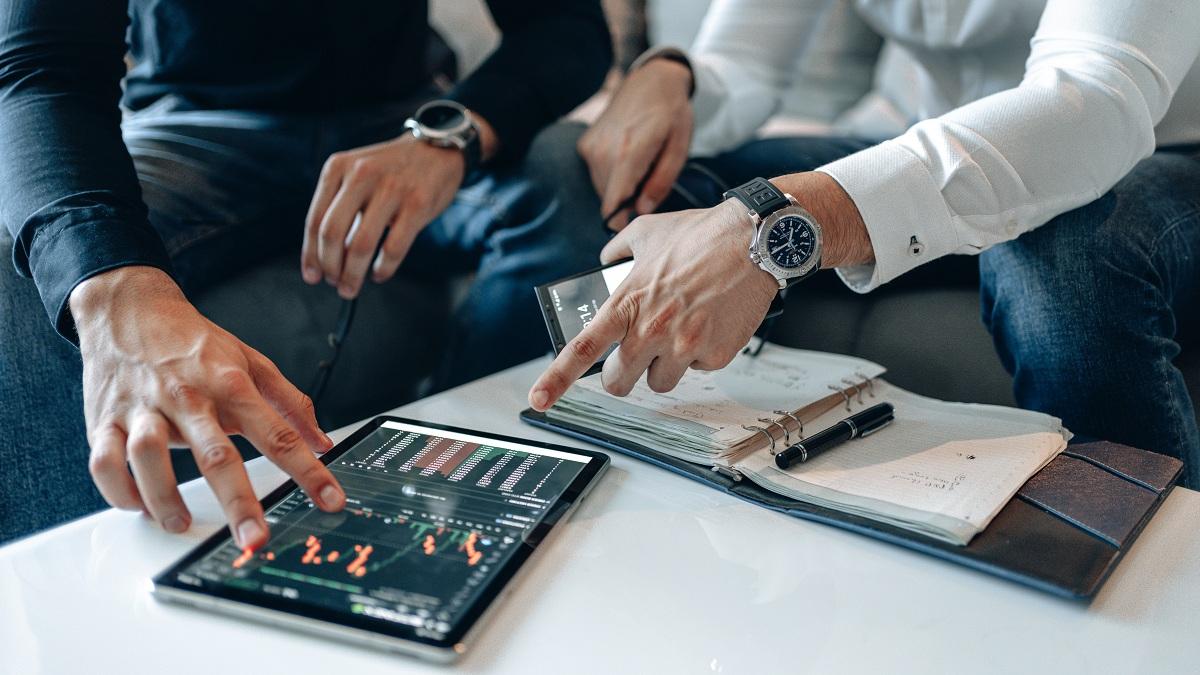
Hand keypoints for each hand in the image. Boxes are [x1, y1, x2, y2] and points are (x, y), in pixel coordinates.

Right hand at [71, 266, 343, 548]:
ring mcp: (144, 408)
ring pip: (149, 456)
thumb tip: (323, 441)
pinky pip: (104, 461)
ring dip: (165, 497)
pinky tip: (138, 505)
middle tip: (255, 538)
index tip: (331, 500)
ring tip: (180, 524)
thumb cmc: (194, 343)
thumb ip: (290, 402)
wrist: (130, 309)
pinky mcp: (105, 419)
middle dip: (239, 502)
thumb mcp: (251, 362)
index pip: (278, 434)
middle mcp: (189, 398)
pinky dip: (118, 489)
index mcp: (231, 385)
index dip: (309, 471)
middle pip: (216, 455)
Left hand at [301, 135, 463, 298]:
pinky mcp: (418, 204)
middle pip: (332, 233)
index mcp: (339, 168)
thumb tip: (325, 258)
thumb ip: (341, 208)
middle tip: (334, 283)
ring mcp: (391, 189)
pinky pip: (393, 248)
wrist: (436, 150)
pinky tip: (379, 274)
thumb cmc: (392, 171)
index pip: (315, 220)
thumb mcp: (358, 176)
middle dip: (329, 267)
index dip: (311, 254)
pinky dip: (383, 269)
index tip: (312, 276)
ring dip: (352, 274)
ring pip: (361, 245)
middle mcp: (362, 175)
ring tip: (351, 287)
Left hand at [527, 172, 873, 409]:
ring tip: (682, 330)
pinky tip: (711, 323)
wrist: (754, 241)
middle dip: (624, 374)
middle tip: (634, 356)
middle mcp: (651, 329)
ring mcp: (684, 346)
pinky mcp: (715, 355)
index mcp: (627, 303)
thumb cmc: (701, 234)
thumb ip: (617, 251)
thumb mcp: (646, 232)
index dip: (556, 380)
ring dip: (665, 365)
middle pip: (619, 382)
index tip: (539, 400)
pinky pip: (698, 370)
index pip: (582, 351)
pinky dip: (701, 354)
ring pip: (660, 382)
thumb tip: (605, 261)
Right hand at [578, 58, 692, 230]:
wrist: (651, 80)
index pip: (613, 203)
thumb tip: (642, 210)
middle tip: (649, 184)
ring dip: (619, 187)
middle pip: (609, 198)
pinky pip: (596, 173)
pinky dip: (611, 173)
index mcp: (629, 153)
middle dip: (627, 201)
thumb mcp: (678, 148)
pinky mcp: (585, 143)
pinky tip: (626, 156)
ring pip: (602, 188)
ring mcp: (591, 146)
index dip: (619, 223)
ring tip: (640, 166)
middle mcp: (603, 151)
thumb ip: (660, 182)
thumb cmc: (671, 113)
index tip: (630, 229)